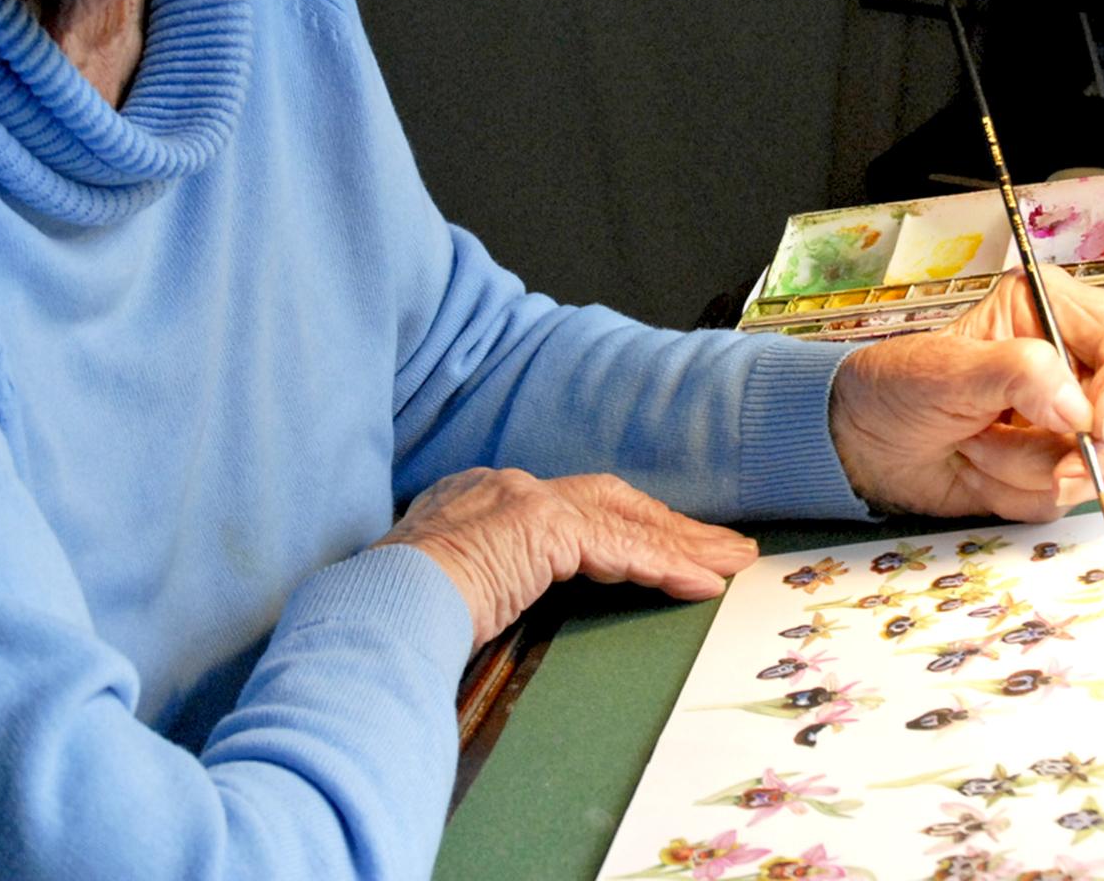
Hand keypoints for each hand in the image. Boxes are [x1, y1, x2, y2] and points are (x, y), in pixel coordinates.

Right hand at [375, 469, 757, 650]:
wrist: (373, 607)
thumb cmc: (393, 616)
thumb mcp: (445, 594)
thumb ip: (484, 591)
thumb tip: (495, 616)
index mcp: (479, 501)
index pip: (569, 509)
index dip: (623, 528)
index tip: (662, 550)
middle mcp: (503, 488)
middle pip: (608, 499)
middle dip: (667, 525)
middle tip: (719, 549)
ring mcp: (521, 500)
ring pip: (622, 519)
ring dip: (682, 545)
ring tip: (730, 564)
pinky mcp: (539, 525)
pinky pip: (619, 547)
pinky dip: (664, 565)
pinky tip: (698, 584)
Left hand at [829, 266, 1103, 522]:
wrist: (859, 444)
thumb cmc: (894, 387)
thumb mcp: (947, 370)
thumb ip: (1017, 374)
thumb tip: (1081, 410)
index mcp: (1052, 311)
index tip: (1100, 423)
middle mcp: (1073, 363)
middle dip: (1089, 450)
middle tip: (1051, 472)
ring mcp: (1068, 419)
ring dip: (1031, 470)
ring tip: (974, 448)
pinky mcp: (1055, 466)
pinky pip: (1069, 496)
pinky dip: (1019, 494)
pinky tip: (978, 471)